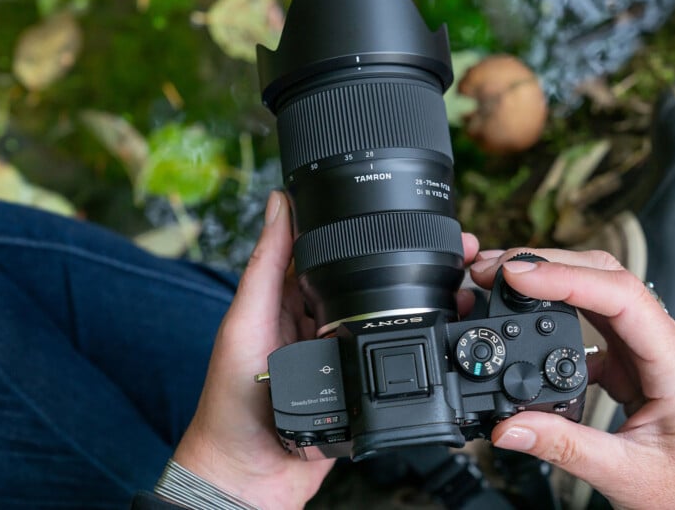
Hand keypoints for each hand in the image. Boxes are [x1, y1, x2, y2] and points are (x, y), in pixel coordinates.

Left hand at [171, 192, 480, 508]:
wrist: (250, 474)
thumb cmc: (231, 401)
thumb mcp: (246, 322)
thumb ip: (264, 266)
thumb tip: (277, 204)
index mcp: (284, 300)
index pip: (319, 250)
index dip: (346, 225)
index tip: (378, 199)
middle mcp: (312, 322)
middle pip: (355, 280)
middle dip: (390, 258)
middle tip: (428, 237)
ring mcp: (335, 352)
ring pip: (374, 314)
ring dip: (405, 297)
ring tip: (443, 274)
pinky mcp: (355, 382)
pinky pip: (382, 353)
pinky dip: (405, 337)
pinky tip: (432, 321)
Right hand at [470, 248, 674, 509]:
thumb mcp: (626, 473)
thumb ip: (562, 447)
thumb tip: (507, 426)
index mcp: (674, 361)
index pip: (620, 295)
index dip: (565, 278)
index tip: (515, 276)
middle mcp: (661, 342)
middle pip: (603, 275)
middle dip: (545, 264)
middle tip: (492, 270)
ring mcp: (644, 347)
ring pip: (593, 292)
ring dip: (546, 281)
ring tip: (499, 283)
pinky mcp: (627, 360)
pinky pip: (588, 322)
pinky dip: (551, 313)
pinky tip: (524, 322)